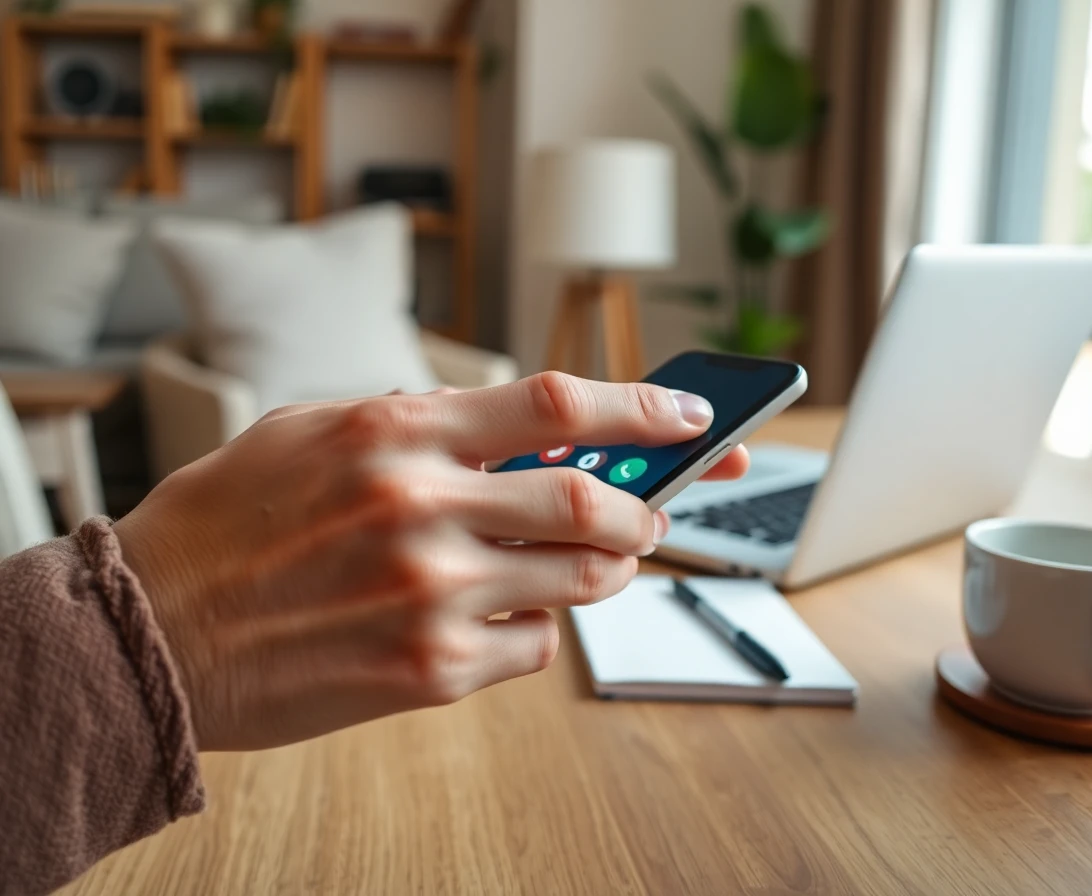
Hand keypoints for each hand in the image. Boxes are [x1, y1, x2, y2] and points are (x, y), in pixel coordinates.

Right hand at [115, 373, 748, 750]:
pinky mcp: (429, 671)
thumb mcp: (312, 432)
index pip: (553, 405)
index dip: (639, 407)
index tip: (690, 417)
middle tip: (649, 512)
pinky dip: (540, 627)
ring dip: (604, 568)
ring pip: (579, 581)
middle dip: (640, 508)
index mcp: (393, 431)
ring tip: (589, 561)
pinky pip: (533, 645)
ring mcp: (430, 595)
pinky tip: (503, 616)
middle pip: (589, 502)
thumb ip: (418, 427)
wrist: (151, 633)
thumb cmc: (226, 524)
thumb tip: (520, 436)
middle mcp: (419, 507)